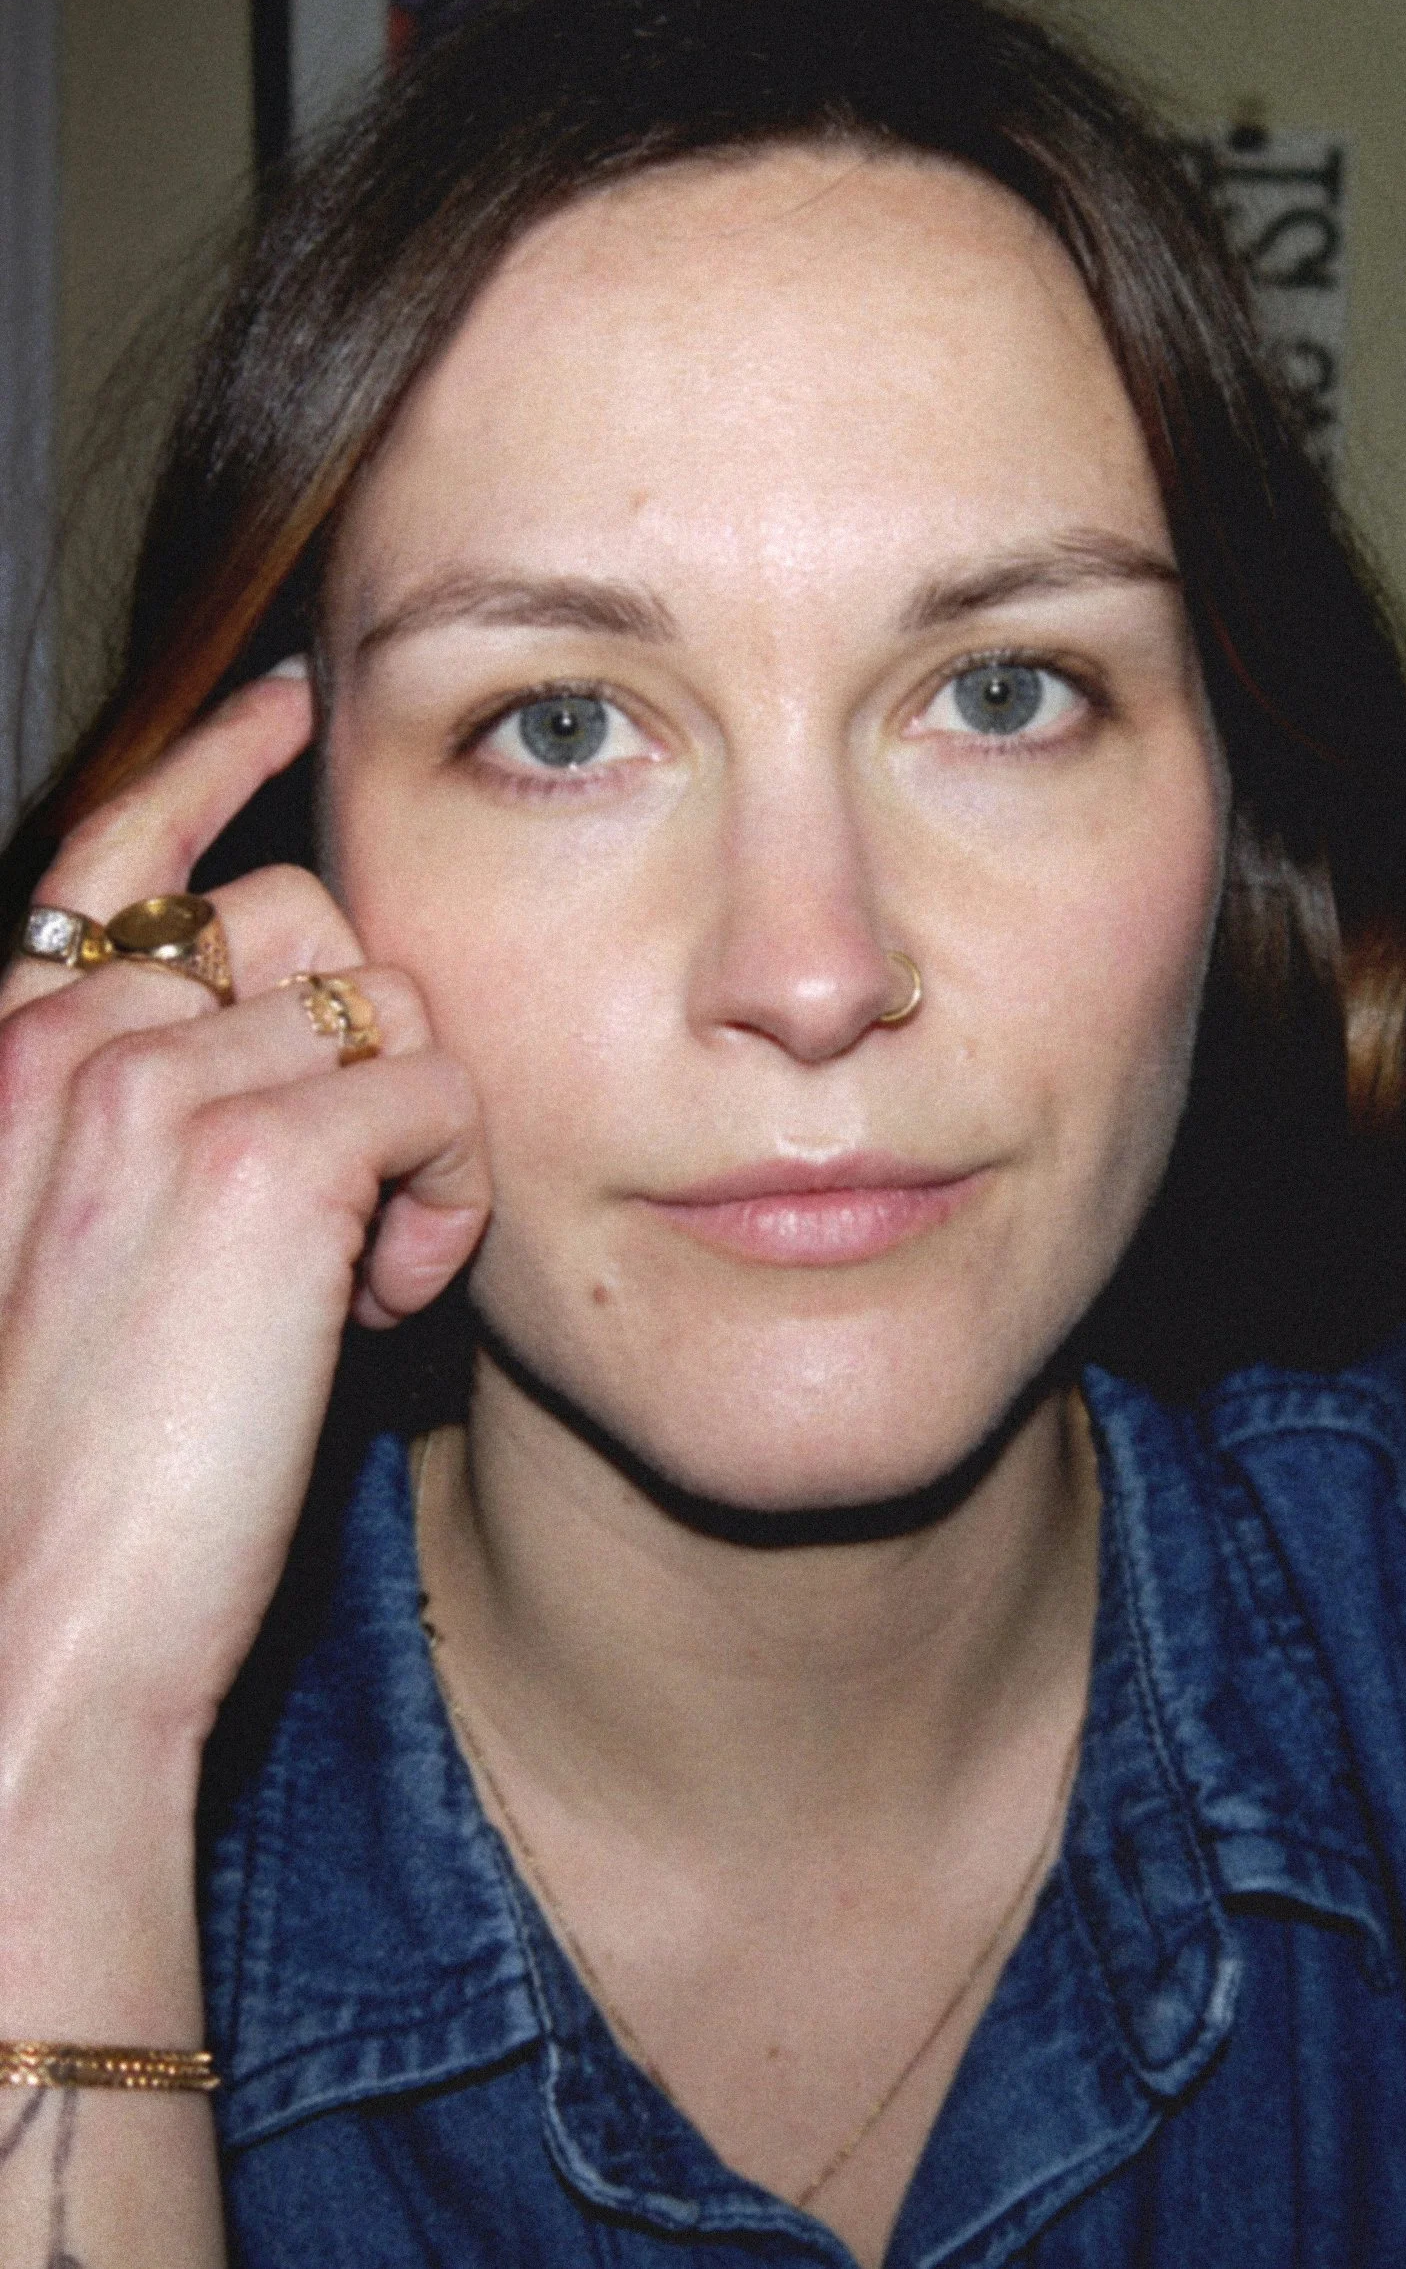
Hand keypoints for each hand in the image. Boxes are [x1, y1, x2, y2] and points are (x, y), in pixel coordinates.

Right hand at [0, 672, 490, 1748]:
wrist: (30, 1614)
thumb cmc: (71, 1458)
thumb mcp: (79, 1250)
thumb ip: (146, 1124)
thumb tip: (294, 1050)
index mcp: (13, 1056)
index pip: (123, 852)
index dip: (212, 767)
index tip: (293, 705)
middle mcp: (74, 1038)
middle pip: (310, 925)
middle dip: (360, 1047)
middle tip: (337, 1215)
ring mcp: (165, 1087)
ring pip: (397, 1018)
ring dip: (411, 1145)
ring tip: (349, 1283)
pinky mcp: (269, 1157)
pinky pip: (448, 1103)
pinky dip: (449, 1203)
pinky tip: (379, 1302)